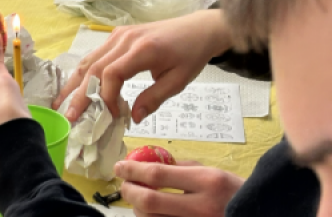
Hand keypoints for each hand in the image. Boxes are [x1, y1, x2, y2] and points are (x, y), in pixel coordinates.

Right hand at [53, 10, 232, 122]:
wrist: (197, 29)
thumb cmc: (191, 55)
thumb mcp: (178, 81)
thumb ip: (153, 98)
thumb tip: (132, 118)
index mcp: (143, 49)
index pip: (112, 73)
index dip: (107, 96)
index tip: (111, 116)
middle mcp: (125, 39)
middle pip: (94, 67)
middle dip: (80, 94)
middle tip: (68, 117)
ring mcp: (118, 35)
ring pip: (89, 60)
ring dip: (74, 83)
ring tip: (60, 103)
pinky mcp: (116, 36)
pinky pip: (95, 55)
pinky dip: (84, 73)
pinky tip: (75, 87)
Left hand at [115, 160, 243, 216]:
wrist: (258, 213)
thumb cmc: (234, 191)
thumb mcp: (212, 173)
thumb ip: (183, 169)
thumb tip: (151, 166)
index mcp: (207, 181)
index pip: (158, 174)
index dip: (133, 170)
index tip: (119, 167)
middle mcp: (201, 206)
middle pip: (150, 200)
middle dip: (130, 192)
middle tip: (124, 185)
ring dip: (138, 209)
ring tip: (137, 199)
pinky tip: (149, 212)